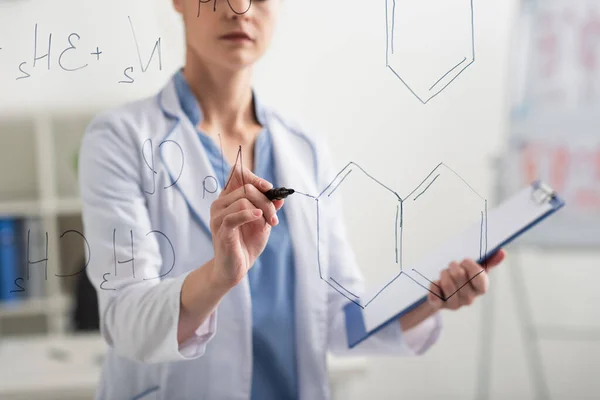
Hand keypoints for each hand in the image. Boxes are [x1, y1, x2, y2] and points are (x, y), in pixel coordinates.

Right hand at [209, 165, 283, 288]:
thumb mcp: (263, 222)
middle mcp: (220, 204)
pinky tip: (260, 219)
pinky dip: (249, 215)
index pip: (237, 173)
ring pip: (243, 200)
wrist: (237, 268)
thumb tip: (280, 198)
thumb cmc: (247, 243)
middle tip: (274, 217)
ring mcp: (218, 217)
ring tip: (270, 223)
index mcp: (228, 198)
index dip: (254, 177)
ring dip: (263, 210)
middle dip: (266, 200)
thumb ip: (269, 208)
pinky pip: (234, 216)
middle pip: (246, 187)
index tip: (269, 188)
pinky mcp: (221, 230)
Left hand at [427, 250, 505, 310]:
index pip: (479, 276)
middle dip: (453, 265)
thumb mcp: (476, 269)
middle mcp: (469, 299)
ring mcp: (454, 304)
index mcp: (480, 289)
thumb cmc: (463, 278)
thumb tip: (502, 252)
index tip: (464, 260)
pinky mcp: (439, 305)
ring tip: (444, 273)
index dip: (470, 265)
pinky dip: (433, 285)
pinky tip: (436, 283)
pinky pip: (434, 293)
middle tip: (452, 265)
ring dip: (443, 273)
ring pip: (446, 283)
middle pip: (459, 275)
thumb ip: (489, 261)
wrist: (443, 293)